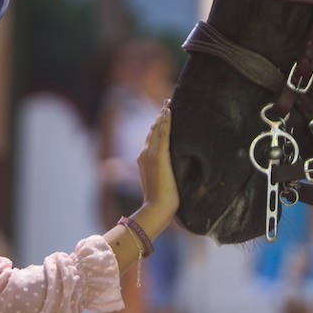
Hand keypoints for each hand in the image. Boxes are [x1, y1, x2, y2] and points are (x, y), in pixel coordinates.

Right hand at [137, 101, 178, 217]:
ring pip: (157, 129)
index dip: (157, 127)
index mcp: (143, 160)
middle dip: (160, 117)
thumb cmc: (160, 201)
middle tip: (167, 105)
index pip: (151, 139)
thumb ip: (161, 175)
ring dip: (163, 116)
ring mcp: (150, 154)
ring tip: (168, 104)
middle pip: (152, 131)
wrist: (156, 208)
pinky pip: (163, 133)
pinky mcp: (159, 156)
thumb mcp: (160, 184)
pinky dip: (166, 121)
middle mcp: (144, 154)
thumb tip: (169, 174)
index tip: (163, 116)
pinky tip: (169, 111)